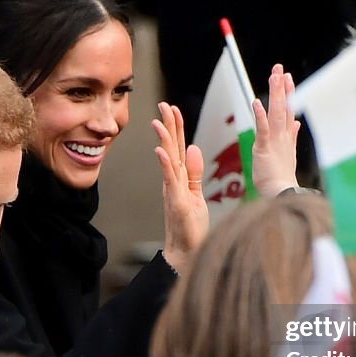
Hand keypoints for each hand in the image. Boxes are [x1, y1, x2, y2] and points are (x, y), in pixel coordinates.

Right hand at [153, 102, 209, 272]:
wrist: (186, 252)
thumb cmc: (191, 228)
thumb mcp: (196, 195)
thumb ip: (194, 172)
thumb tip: (194, 149)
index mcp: (180, 178)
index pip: (179, 147)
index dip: (177, 128)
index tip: (173, 109)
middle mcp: (173, 181)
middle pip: (172, 148)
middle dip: (168, 125)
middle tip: (164, 104)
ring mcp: (173, 191)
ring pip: (169, 160)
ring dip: (164, 140)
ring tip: (159, 121)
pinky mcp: (176, 202)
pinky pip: (170, 180)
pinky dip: (165, 165)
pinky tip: (161, 151)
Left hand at [252, 64, 300, 196]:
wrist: (281, 193)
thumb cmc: (281, 177)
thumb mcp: (288, 153)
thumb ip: (291, 136)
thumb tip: (296, 123)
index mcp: (286, 136)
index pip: (288, 110)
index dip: (288, 93)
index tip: (287, 78)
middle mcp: (282, 135)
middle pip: (284, 107)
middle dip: (282, 87)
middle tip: (280, 69)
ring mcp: (275, 140)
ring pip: (276, 113)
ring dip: (275, 94)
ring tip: (275, 77)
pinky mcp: (265, 147)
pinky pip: (263, 129)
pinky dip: (260, 115)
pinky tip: (257, 102)